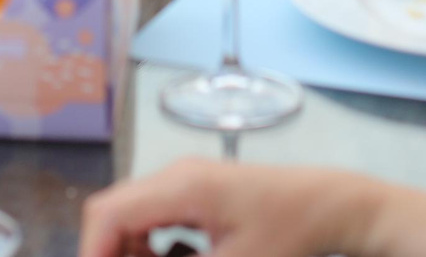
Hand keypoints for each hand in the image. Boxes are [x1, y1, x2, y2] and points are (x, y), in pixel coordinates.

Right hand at [80, 160, 369, 256]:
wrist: (333, 206)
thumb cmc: (292, 234)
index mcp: (181, 187)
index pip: (107, 214)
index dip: (93, 252)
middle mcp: (176, 176)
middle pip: (113, 213)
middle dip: (110, 253)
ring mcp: (186, 181)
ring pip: (131, 217)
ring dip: (130, 252)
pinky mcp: (198, 192)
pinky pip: (154, 218)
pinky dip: (150, 246)